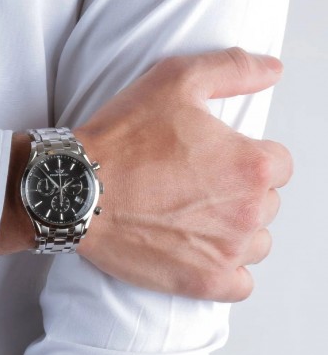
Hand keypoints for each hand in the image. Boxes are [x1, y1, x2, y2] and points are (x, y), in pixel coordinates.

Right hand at [73, 47, 293, 301]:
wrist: (75, 188)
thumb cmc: (122, 137)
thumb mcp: (176, 80)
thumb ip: (234, 69)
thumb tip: (273, 69)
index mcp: (251, 164)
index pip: (279, 165)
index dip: (247, 157)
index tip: (217, 158)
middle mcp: (248, 211)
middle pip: (266, 204)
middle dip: (239, 193)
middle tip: (196, 184)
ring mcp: (227, 252)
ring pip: (256, 243)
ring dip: (235, 231)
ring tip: (195, 217)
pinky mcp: (203, 282)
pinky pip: (241, 285)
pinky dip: (227, 272)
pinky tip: (202, 253)